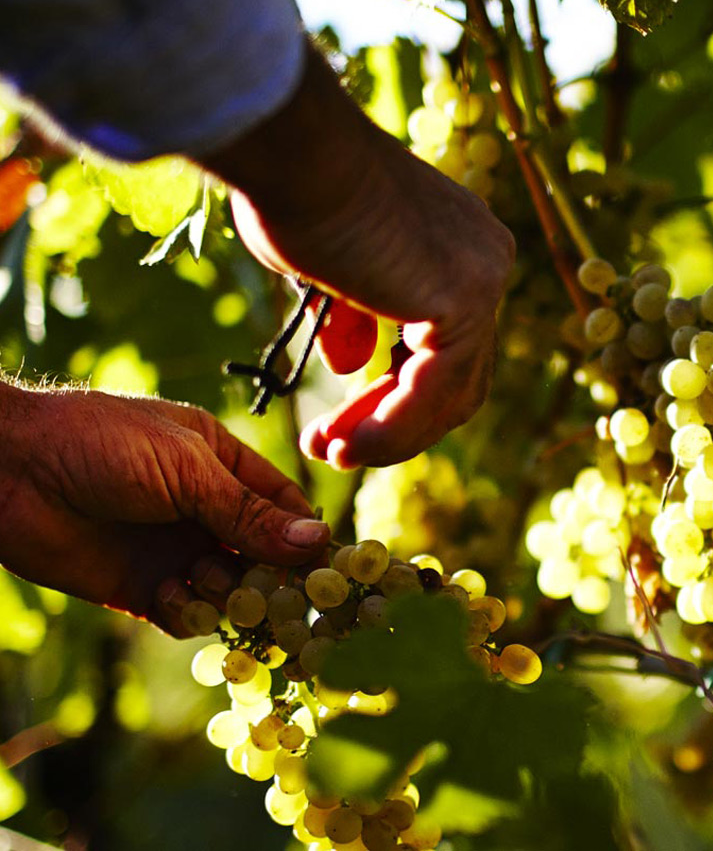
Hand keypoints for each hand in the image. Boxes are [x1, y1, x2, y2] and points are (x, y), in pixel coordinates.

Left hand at [0, 384, 329, 634]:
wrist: (7, 471)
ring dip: (227, 593)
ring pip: (229, 588)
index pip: (285, 505)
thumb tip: (318, 542)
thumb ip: (249, 512)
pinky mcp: (140, 589)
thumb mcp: (186, 469)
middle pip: (264, 554)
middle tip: (289, 600)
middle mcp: (204, 510)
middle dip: (276, 576)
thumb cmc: (99, 444)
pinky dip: (188, 614)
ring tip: (205, 579)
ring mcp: (174, 550)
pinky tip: (169, 596)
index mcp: (222, 463)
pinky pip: (185, 614)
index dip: (309, 535)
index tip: (333, 567)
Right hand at [204, 48, 513, 468]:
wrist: (292, 151)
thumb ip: (354, 315)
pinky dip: (393, 429)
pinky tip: (347, 449)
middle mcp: (486, 259)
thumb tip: (354, 368)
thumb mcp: (330, 267)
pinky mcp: (465, 302)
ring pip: (450, 392)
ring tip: (331, 456)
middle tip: (333, 450)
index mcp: (462, 244)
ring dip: (390, 436)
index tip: (339, 424)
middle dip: (394, 421)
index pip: (445, 345)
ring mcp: (483, 280)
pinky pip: (433, 391)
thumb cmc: (293, 190)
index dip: (394, 395)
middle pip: (457, 375)